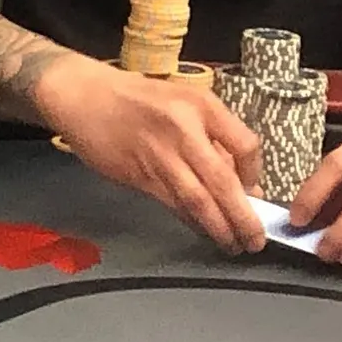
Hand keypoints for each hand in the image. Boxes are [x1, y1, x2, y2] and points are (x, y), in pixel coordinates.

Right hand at [50, 62, 265, 254]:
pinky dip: (192, 222)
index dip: (254, 173)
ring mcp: (161, 155)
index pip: (245, 144)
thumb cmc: (137, 98)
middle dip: (243, 216)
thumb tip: (239, 175)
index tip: (255, 190)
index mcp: (201, 105)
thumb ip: (211, 133)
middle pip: (223, 181)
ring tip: (233, 244)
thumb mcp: (182, 100)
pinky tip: (204, 232)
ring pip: (198, 200)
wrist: (86, 97)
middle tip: (255, 239)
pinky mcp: (140, 176)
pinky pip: (174, 205)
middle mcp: (185, 129)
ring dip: (220, 227)